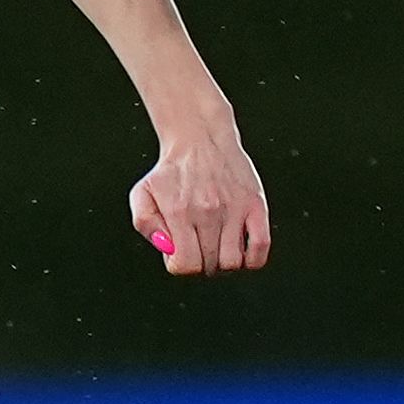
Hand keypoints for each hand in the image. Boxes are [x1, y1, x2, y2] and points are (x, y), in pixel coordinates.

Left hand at [129, 123, 271, 278]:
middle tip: (199, 245)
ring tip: (218, 245)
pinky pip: (261, 247)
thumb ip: (146, 224)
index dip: (181, 265)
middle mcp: (207, 211)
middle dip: (201, 263)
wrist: (199, 137)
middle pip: (209, 266)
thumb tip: (167, 248)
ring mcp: (234, 209)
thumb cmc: (171, 170)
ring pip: (233, 262)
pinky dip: (252, 259)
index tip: (182, 253)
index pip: (184, 265)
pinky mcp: (255, 204)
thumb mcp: (142, 193)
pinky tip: (241, 251)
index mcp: (179, 212)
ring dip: (224, 261)